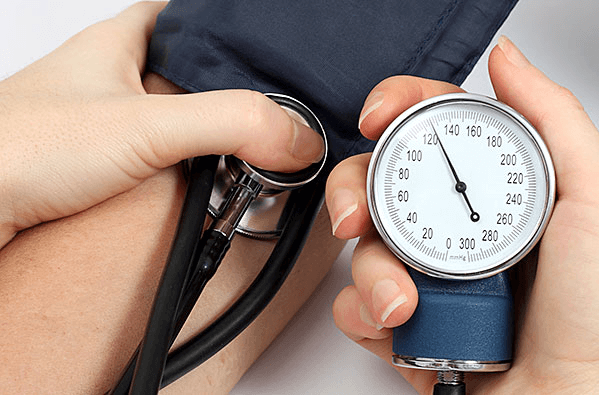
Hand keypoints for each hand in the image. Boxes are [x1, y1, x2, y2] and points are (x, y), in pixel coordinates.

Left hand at [0, 1, 323, 247]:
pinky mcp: (94, 166)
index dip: (228, 22)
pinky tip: (202, 184)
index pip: (185, 12)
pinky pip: (155, 157)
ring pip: (171, 114)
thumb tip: (298, 136)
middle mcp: (110, 77)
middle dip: (229, 86)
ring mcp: (101, 122)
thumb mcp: (144, 125)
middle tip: (267, 106)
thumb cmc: (16, 148)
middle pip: (186, 66)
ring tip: (247, 146)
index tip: (267, 41)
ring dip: (208, 133)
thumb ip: (230, 123)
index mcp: (119, 42)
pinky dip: (184, 168)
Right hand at [326, 36, 598, 393]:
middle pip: (382, 183)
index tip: (379, 116)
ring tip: (407, 302)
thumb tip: (507, 61)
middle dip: (356, 191)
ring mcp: (432, 279)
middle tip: (358, 216)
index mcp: (499, 192)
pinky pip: (358, 304)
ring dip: (372, 271)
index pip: (435, 130)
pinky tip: (396, 323)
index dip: (398, 111)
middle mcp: (459, 230)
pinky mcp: (410, 325)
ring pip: (364, 247)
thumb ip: (553, 119)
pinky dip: (362, 311)